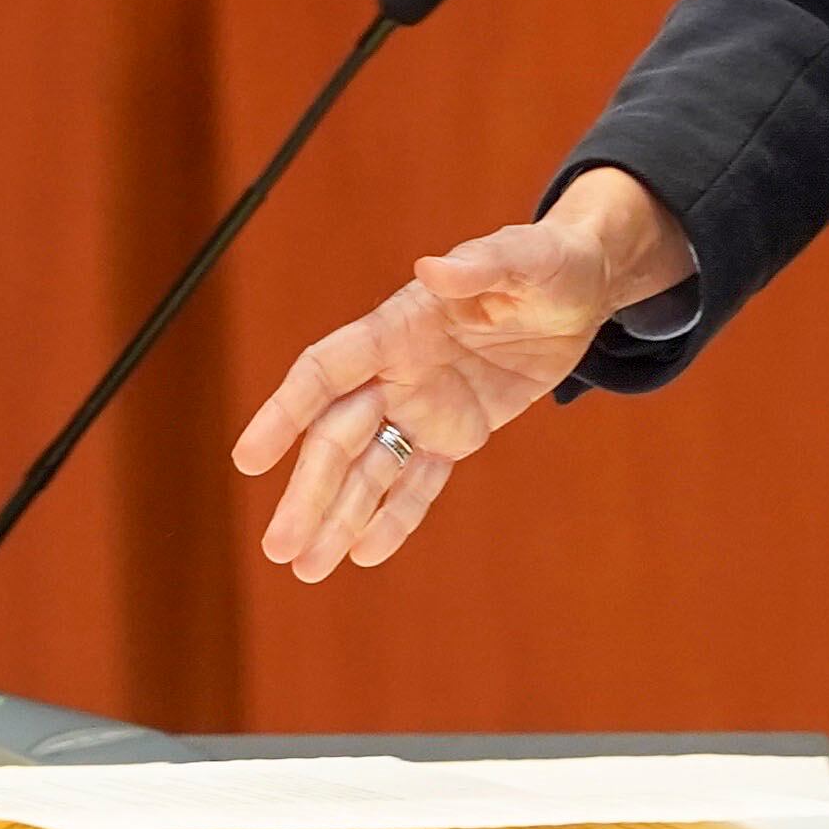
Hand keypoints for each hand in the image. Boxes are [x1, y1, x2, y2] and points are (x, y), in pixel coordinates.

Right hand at [230, 169, 693, 581]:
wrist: (581, 288)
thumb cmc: (547, 262)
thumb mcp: (524, 260)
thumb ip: (479, 267)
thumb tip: (432, 268)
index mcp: (399, 328)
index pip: (325, 372)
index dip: (284, 413)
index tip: (247, 459)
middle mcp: (398, 372)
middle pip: (338, 439)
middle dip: (308, 493)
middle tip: (278, 548)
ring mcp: (425, 407)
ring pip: (369, 470)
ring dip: (337, 518)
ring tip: (306, 569)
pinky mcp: (458, 434)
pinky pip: (419, 482)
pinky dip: (394, 518)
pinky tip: (363, 555)